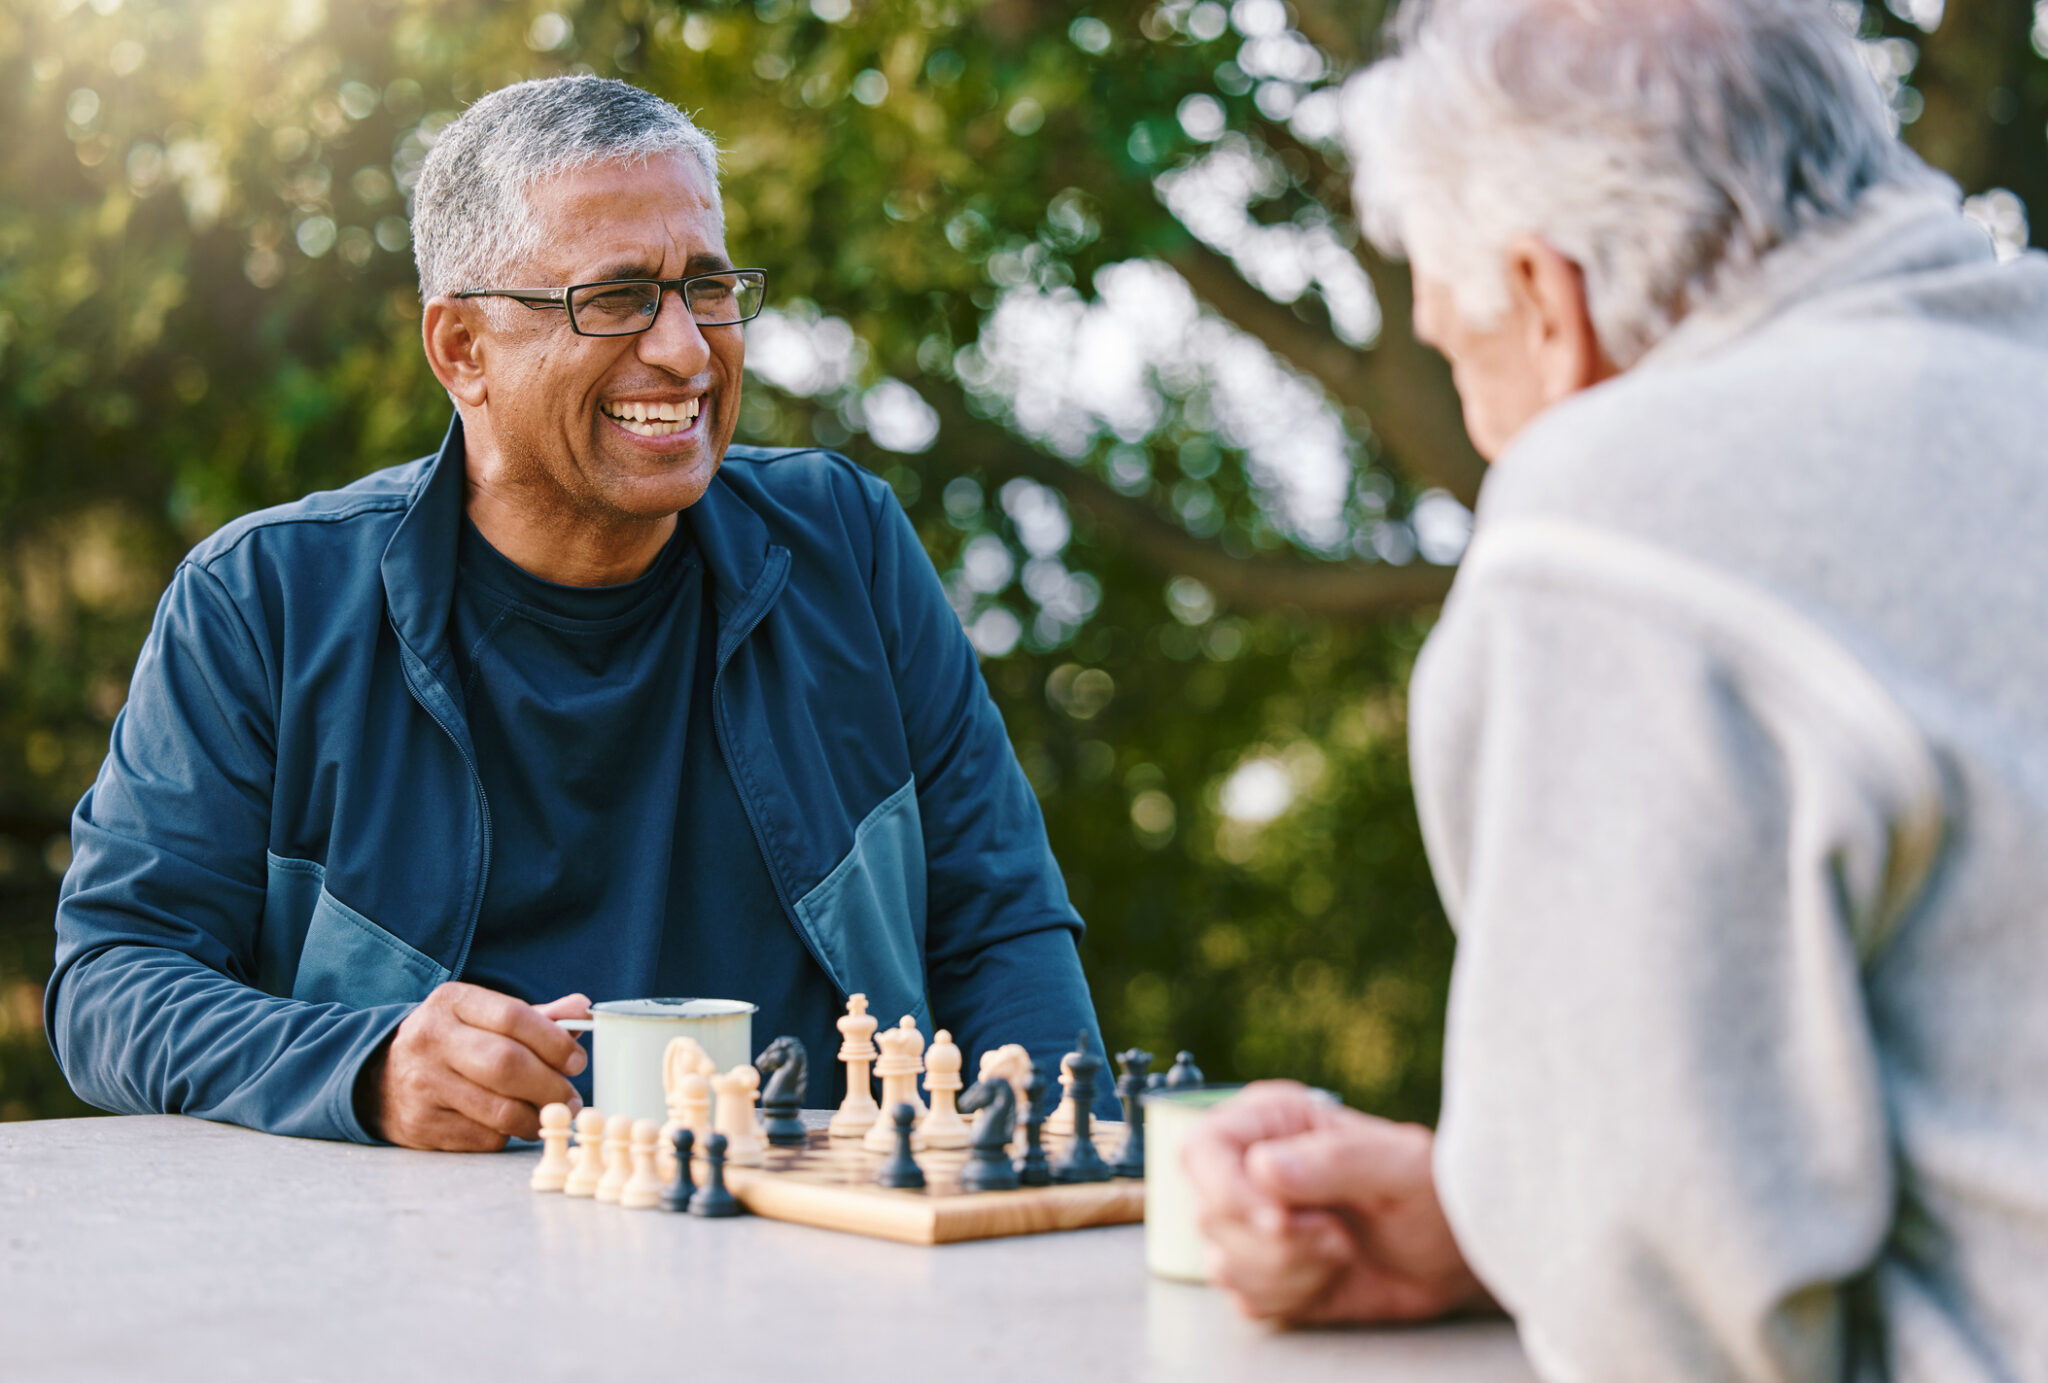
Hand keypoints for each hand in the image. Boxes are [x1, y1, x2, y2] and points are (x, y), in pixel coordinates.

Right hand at [357, 983, 589, 1150]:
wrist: (380, 1079)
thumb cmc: (450, 1044)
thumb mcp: (483, 1018)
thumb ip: (535, 1017)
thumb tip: (583, 1010)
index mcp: (452, 1002)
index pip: (514, 1017)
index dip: (555, 1042)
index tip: (577, 1061)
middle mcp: (431, 1039)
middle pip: (508, 1065)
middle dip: (551, 1086)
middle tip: (570, 1099)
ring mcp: (423, 1084)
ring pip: (500, 1109)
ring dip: (537, 1117)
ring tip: (551, 1115)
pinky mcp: (422, 1124)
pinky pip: (484, 1137)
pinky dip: (509, 1135)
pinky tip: (515, 1126)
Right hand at [1182, 1080, 1493, 1324]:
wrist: (1455, 1257)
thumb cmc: (1435, 1194)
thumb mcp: (1403, 1165)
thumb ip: (1336, 1160)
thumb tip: (1262, 1167)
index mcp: (1272, 1120)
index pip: (1203, 1148)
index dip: (1228, 1190)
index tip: (1280, 1223)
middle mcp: (1249, 1168)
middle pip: (1210, 1213)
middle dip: (1279, 1242)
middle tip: (1339, 1237)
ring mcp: (1251, 1223)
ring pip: (1223, 1263)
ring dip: (1291, 1272)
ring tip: (1341, 1251)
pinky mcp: (1262, 1272)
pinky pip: (1246, 1299)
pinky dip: (1293, 1298)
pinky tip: (1330, 1277)